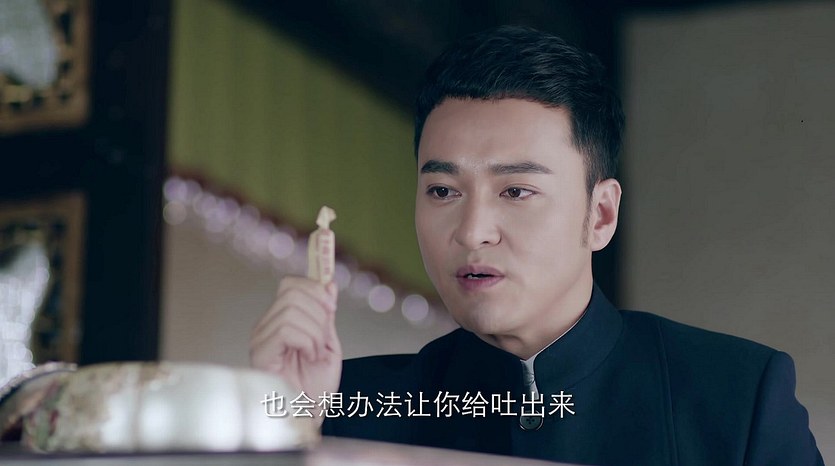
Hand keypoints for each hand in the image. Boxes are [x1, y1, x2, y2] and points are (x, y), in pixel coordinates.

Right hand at [250, 276, 341, 423]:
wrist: (310, 415)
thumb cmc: (316, 388)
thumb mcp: (328, 343)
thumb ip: (326, 314)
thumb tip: (328, 283)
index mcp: (281, 321)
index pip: (290, 285)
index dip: (314, 289)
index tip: (332, 308)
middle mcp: (266, 327)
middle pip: (292, 292)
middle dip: (319, 313)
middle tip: (323, 340)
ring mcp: (260, 339)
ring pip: (292, 310)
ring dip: (316, 332)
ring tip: (315, 354)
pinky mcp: (260, 352)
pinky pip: (287, 329)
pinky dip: (307, 341)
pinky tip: (309, 357)